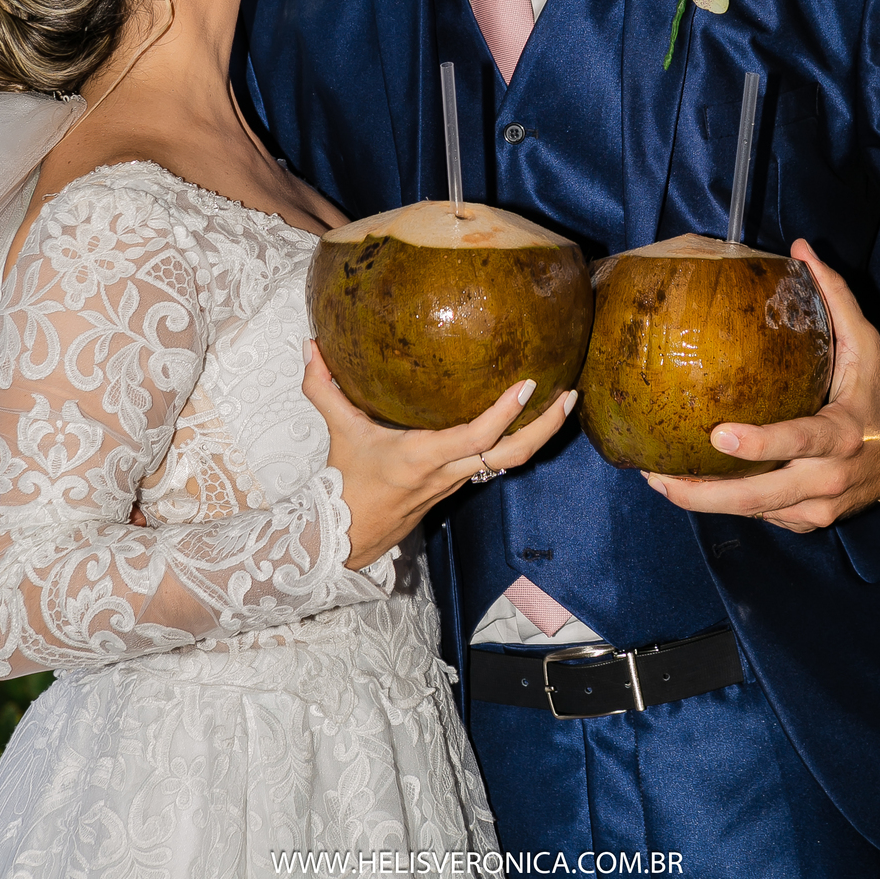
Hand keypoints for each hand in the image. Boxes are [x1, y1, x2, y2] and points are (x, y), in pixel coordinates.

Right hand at [301, 339, 576, 567]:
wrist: (349, 534)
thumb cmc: (347, 480)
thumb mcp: (338, 429)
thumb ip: (324, 386)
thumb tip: (310, 344)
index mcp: (422, 456)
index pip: (475, 436)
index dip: (504, 412)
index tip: (529, 383)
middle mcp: (448, 470)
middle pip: (511, 455)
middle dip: (545, 426)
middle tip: (569, 393)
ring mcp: (458, 480)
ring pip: (512, 461)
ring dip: (541, 433)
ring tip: (564, 400)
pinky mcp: (461, 483)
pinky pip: (500, 461)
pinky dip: (520, 439)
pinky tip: (532, 415)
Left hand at [642, 241, 879, 533]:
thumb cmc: (877, 389)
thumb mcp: (865, 340)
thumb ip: (834, 294)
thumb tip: (799, 247)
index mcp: (842, 433)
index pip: (798, 441)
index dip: (760, 444)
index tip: (719, 435)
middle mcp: (830, 478)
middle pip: (762, 496)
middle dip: (708, 493)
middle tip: (659, 478)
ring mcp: (820, 508)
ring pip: (756, 512)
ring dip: (706, 502)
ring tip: (658, 481)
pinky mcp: (809, 522)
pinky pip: (764, 515)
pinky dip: (730, 505)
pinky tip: (692, 488)